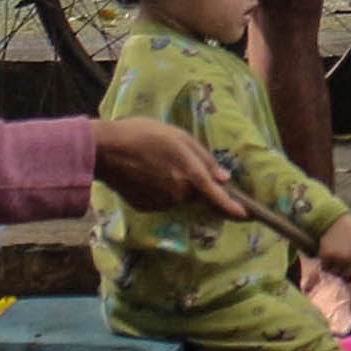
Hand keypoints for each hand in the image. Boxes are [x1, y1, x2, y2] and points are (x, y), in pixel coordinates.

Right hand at [95, 119, 246, 215]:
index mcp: (191, 176)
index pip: (218, 198)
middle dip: (191, 180)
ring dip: (173, 183)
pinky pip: (160, 199)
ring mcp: (161, 203)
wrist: (104, 149)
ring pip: (177, 196)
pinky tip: (143, 173)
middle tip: (172, 158)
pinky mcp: (145, 207)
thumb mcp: (180, 137)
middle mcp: (179, 195)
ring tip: (154, 161)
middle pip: (195, 192)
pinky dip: (156, 189)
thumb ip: (204, 159)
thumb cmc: (144, 135)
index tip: (246, 216)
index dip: (233, 208)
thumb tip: (224, 179)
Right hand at [313, 213, 350, 289]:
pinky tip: (330, 257)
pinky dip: (327, 264)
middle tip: (345, 269)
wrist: (336, 220)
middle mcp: (350, 258)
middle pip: (348, 276)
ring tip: (337, 261)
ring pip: (336, 273)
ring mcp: (338, 257)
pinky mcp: (325, 255)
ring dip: (336, 270)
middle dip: (347, 275)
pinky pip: (325, 267)